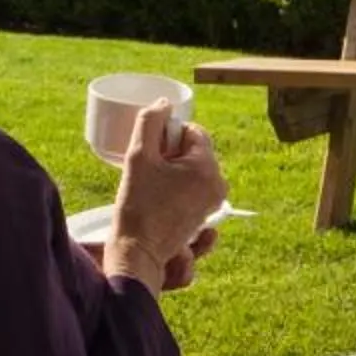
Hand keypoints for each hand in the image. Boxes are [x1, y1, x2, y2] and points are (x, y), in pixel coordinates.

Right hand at [107, 101, 225, 291]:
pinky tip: (160, 202)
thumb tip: (164, 103)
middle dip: (171, 154)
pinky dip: (178, 189)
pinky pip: (193, 190)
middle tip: (149, 172)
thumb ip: (150, 122)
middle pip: (194, 151)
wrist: (138, 253)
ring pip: (193, 170)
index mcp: (207, 167)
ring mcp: (213, 203)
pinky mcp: (205, 217)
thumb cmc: (137, 205)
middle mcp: (218, 184)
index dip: (168, 137)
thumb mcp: (138, 156)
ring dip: (173, 172)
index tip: (151, 154)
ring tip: (152, 188)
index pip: (193, 131)